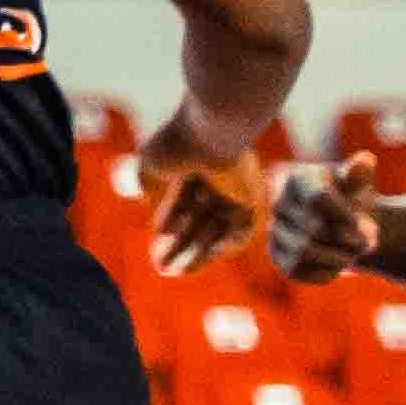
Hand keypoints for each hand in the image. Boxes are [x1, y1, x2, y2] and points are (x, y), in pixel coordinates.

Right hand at [142, 120, 263, 275]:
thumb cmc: (177, 145)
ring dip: (199, 252)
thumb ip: (151, 187)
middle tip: (163, 266)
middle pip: (199, 219)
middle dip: (180, 244)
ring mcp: (237, 190)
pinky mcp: (254, 201)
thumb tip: (155, 211)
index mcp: (196, 164)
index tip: (156, 244)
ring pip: (218, 230)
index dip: (168, 223)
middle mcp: (219, 178)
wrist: (209, 132)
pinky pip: (241, 233)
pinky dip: (222, 247)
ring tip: (178, 272)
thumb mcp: (151, 166)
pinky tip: (201, 259)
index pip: (183, 201)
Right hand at [261, 162, 387, 285]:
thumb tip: (366, 160)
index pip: (319, 199)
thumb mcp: (358, 185)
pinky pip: (298, 270)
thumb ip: (359, 175)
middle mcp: (279, 202)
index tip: (366, 227)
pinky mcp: (277, 256)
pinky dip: (326, 272)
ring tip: (354, 255)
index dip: (346, 217)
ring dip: (338, 258)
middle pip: (315, 229)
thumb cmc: (351, 198)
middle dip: (348, 241)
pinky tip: (337, 264)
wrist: (342, 223)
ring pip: (304, 252)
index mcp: (297, 178)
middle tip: (368, 243)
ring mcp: (275, 230)